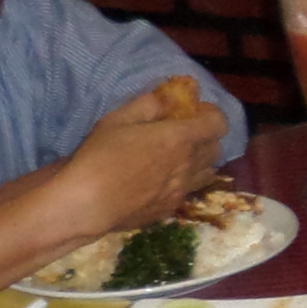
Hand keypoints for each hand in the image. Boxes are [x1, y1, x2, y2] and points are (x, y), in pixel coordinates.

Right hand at [68, 85, 225, 235]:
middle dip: (206, 137)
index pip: (219, 123)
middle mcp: (188, 166)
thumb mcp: (119, 118)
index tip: (195, 112)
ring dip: (199, 161)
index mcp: (180, 139)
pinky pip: (188, 191)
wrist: (87, 205)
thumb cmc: (100, 156)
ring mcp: (181, 191)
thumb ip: (149, 104)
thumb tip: (170, 97)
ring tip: (176, 158)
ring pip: (207, 173)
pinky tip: (160, 181)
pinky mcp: (170, 210)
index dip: (211, 114)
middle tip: (184, 133)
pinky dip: (183, 182)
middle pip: (216, 149)